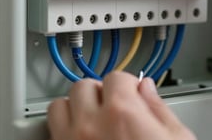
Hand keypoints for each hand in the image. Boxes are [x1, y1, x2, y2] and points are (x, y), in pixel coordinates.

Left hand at [47, 71, 195, 139]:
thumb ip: (159, 108)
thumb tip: (147, 88)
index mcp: (122, 114)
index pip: (116, 77)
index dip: (127, 84)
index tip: (130, 92)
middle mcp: (91, 126)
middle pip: (83, 86)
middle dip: (100, 92)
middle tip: (112, 105)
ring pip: (59, 107)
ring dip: (74, 108)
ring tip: (91, 118)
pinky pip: (52, 135)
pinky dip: (64, 131)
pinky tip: (82, 138)